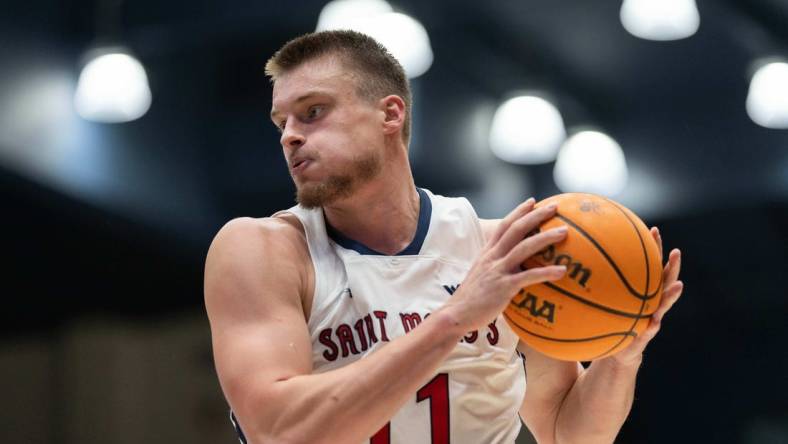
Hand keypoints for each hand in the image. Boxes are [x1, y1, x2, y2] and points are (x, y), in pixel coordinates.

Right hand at [442, 198, 567, 332]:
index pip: (504, 225)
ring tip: (564, 231)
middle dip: (536, 215)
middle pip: (516, 229)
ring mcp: (498, 270)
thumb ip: (495, 267)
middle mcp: (492, 257)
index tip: (533, 201)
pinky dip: (547, 272)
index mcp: (487, 252)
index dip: (519, 212)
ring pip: (524, 247)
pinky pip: (529, 276)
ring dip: (545, 237)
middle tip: (554, 207)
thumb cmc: (472, 299)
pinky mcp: (504, 286)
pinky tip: (562, 271)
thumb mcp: (481, 275)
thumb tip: (514, 267)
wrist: (456, 314)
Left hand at [608, 227, 682, 366]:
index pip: (649, 266)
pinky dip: (653, 326)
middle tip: (676, 252)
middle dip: (671, 266)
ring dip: (672, 295)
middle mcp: (650, 303)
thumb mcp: (600, 300)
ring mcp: (651, 319)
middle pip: (664, 281)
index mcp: (641, 291)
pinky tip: (655, 321)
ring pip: (664, 304)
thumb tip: (573, 260)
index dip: (654, 249)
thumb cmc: (608, 322)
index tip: (653, 230)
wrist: (615, 352)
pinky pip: (650, 331)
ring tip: (680, 285)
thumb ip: (594, 284)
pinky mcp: (644, 338)